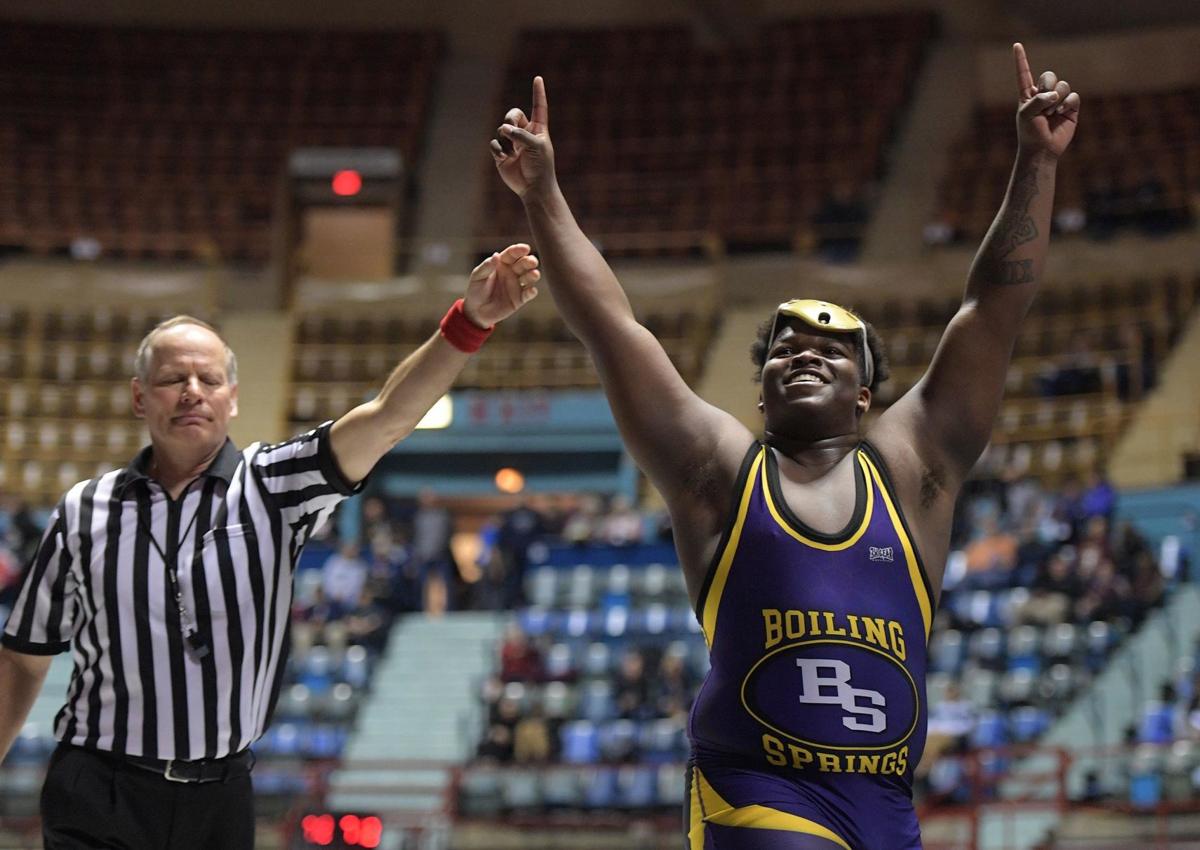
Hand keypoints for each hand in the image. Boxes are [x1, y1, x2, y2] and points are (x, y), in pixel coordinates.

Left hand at [462, 243, 539, 326]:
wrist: (476, 311)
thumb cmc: (475, 290)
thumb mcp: (477, 277)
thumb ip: (487, 266)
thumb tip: (496, 255)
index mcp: (502, 264)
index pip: (512, 254)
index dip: (519, 250)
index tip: (526, 248)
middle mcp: (512, 272)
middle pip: (523, 264)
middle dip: (529, 261)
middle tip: (532, 261)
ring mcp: (517, 285)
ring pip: (529, 277)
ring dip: (533, 275)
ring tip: (534, 274)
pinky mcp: (519, 299)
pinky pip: (528, 294)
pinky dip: (531, 292)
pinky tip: (532, 290)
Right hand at [490, 76, 554, 199]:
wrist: (533, 188)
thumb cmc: (541, 167)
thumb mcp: (535, 146)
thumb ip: (520, 135)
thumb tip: (503, 129)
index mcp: (538, 129)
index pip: (538, 107)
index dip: (538, 93)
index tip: (538, 79)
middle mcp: (525, 134)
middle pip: (513, 115)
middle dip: (510, 118)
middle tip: (510, 126)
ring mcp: (513, 143)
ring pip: (501, 130)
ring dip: (505, 138)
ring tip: (512, 151)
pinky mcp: (502, 154)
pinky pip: (494, 143)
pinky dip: (498, 148)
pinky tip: (504, 157)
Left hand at [1014, 43, 1079, 158]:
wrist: (1042, 150)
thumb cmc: (1030, 133)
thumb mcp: (1027, 115)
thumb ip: (1038, 100)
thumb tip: (1056, 94)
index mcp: (1027, 94)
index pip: (1024, 73)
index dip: (1021, 59)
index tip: (1016, 45)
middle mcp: (1043, 95)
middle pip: (1049, 76)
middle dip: (1047, 86)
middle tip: (1044, 104)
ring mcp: (1057, 101)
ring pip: (1062, 86)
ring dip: (1056, 100)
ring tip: (1050, 114)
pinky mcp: (1070, 108)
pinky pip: (1073, 96)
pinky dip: (1067, 104)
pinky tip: (1061, 114)